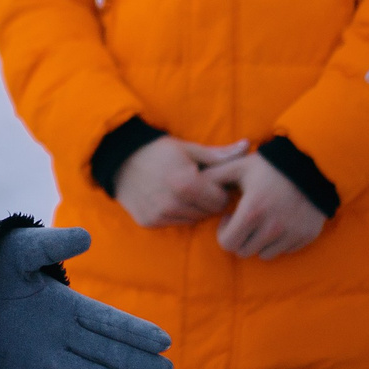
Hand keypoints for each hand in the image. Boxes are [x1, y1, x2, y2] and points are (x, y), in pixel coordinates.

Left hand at [0, 226, 172, 368]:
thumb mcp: (21, 250)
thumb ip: (53, 245)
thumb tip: (87, 238)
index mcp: (68, 305)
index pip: (109, 321)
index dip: (136, 332)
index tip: (164, 341)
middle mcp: (63, 334)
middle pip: (108, 352)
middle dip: (137, 364)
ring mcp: (47, 356)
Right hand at [114, 137, 250, 227]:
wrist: (119, 159)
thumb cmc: (158, 150)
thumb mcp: (189, 149)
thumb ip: (220, 154)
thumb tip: (248, 145)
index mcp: (187, 184)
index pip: (221, 201)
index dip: (220, 191)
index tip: (213, 182)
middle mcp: (174, 203)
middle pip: (208, 212)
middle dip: (209, 201)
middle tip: (200, 188)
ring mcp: (160, 214)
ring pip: (193, 219)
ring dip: (194, 209)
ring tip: (186, 192)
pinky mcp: (149, 222)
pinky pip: (175, 222)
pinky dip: (177, 213)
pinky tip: (170, 198)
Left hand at [202, 152, 327, 260]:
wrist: (313, 164)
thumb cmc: (270, 166)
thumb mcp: (239, 166)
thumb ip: (213, 176)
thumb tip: (192, 184)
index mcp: (252, 212)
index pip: (228, 244)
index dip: (224, 233)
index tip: (230, 218)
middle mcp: (272, 228)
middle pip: (245, 252)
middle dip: (240, 238)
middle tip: (245, 220)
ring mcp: (291, 234)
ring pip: (265, 254)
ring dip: (259, 242)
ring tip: (262, 221)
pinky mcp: (306, 236)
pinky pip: (285, 250)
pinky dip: (279, 241)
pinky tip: (280, 221)